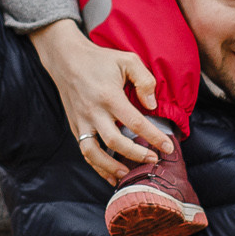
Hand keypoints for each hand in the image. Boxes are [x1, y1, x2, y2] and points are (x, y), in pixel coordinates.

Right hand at [29, 19, 168, 184]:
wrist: (66, 59)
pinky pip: (85, 151)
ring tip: (128, 174)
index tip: (168, 147)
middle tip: (154, 159)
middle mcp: (94, 112)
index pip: (135, 122)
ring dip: (111, 167)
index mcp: (109, 96)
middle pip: (115, 142)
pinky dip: (97, 166)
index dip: (153, 137)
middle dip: (136, 154)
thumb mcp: (127, 60)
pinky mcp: (75, 126)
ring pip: (94, 153)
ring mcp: (81, 121)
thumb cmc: (100, 60)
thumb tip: (152, 105)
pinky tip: (111, 175)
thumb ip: (145, 80)